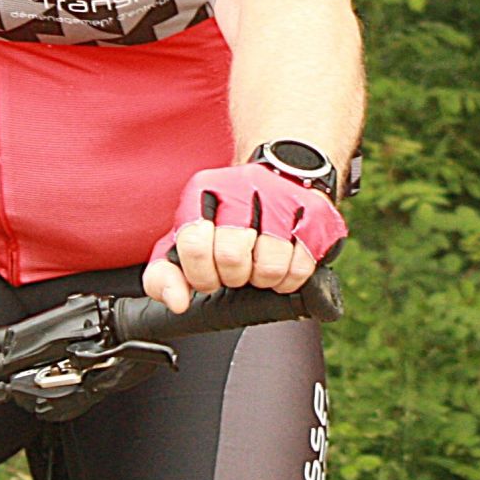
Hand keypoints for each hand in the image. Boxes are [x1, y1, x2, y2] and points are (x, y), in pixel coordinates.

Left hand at [142, 163, 346, 313]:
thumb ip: (166, 273)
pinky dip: (289, 279)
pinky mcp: (313, 213)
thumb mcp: (188, 240)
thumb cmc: (229, 218)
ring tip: (259, 268)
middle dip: (232, 277)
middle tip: (236, 273)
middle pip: (231, 256)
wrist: (281, 178)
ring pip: (269, 264)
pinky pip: (300, 266)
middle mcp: (242, 187)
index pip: (193, 243)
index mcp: (204, 190)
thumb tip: (176, 301)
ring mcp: (281, 198)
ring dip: (262, 280)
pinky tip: (282, 267)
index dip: (200, 274)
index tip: (208, 277)